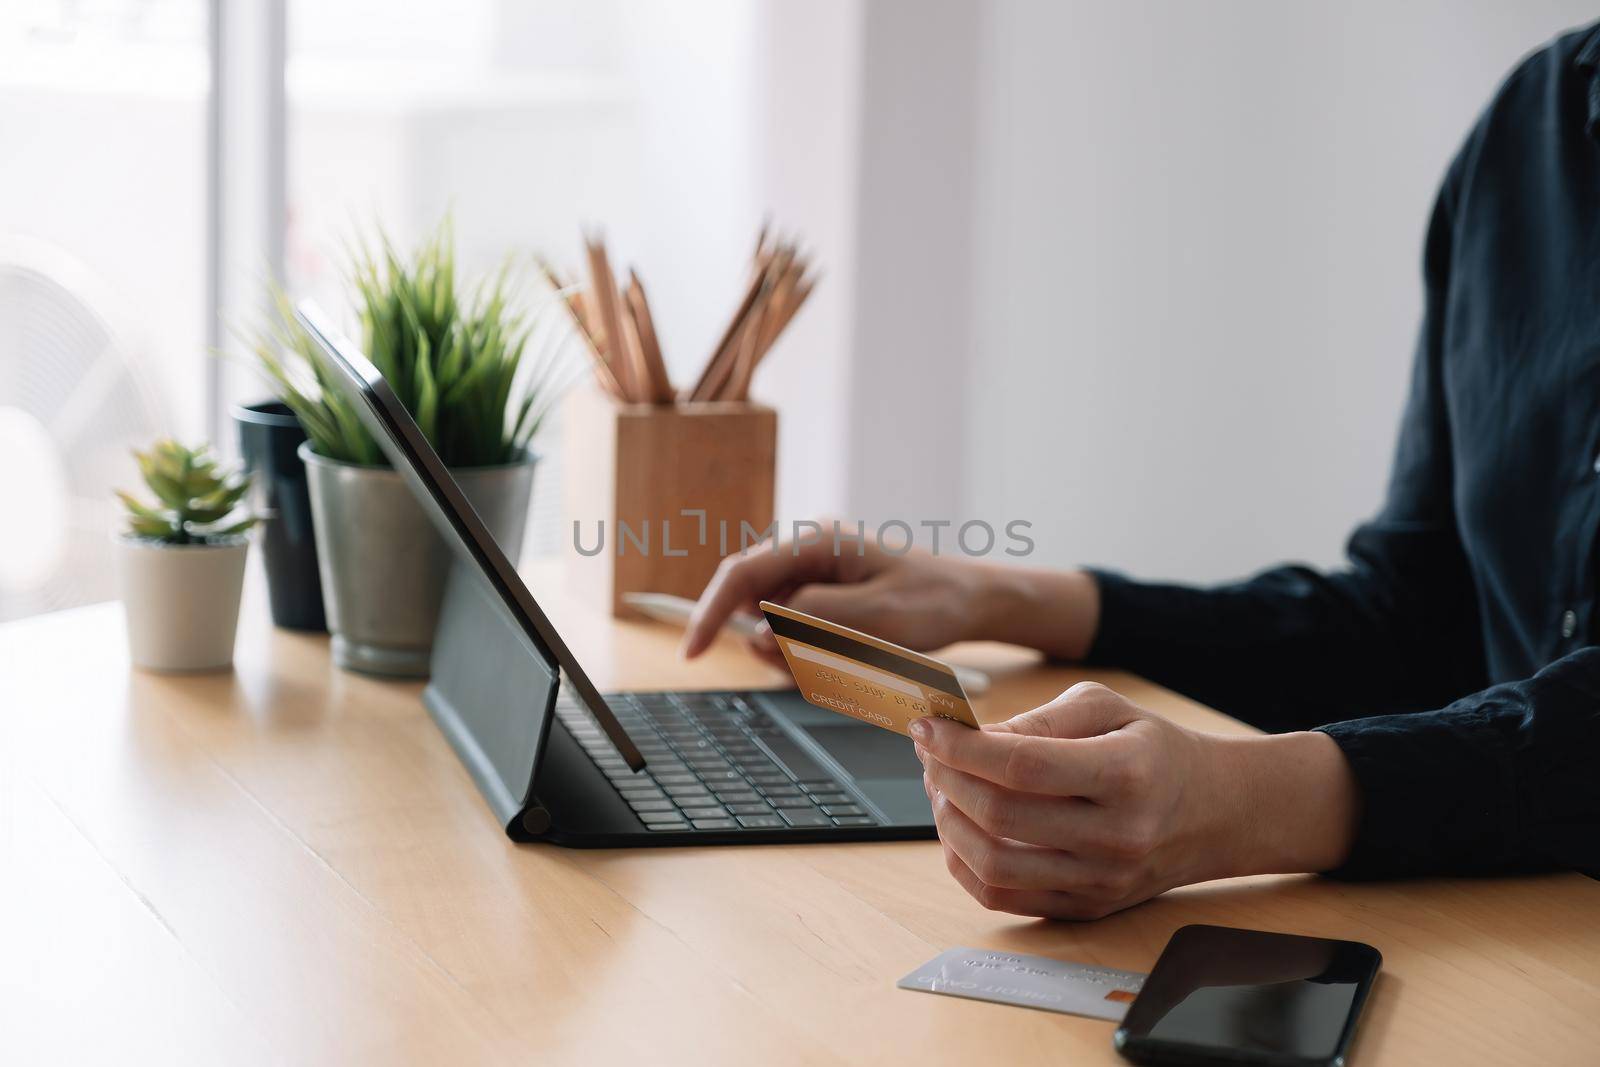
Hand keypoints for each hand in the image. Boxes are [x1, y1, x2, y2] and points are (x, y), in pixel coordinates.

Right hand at [681, 529, 1100, 661]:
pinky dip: (809, 651)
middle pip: (750, 600)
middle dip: (769, 642)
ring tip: (849, 659)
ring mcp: (813, 571)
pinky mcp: (822, 593)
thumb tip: (761, 630)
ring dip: (794, 651)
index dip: (710, 614)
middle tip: (815, 668)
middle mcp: (806, 550)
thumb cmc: (933, 601)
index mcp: (814, 542)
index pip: (740, 576)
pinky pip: (795, 627)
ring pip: (772, 621)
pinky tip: (849, 654)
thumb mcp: (877, 618)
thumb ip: (814, 622)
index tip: (693, 652)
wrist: (972, 599)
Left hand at [910, 682, 1359, 919]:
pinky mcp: (1086, 908)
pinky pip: (1004, 898)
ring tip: (941, 789)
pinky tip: (958, 829)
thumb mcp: (1108, 708)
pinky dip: (964, 864)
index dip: (963, 748)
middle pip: (1002, 817)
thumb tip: (975, 736)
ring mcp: (1101, 880)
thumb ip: (1041, 718)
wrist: (1215, 813)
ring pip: (995, 865)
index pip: (1024, 766)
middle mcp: (1117, 835)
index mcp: (1126, 774)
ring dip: (948, 823)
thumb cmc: (1155, 752)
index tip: (929, 728)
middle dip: (946, 781)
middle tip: (931, 755)